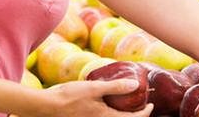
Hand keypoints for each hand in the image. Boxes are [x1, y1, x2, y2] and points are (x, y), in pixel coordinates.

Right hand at [27, 79, 152, 116]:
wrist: (47, 106)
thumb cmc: (70, 97)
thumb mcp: (94, 88)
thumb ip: (115, 87)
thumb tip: (135, 85)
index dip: (145, 113)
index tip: (151, 105)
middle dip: (135, 114)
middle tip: (141, 103)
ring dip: (123, 113)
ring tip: (127, 101)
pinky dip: (111, 112)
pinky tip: (109, 101)